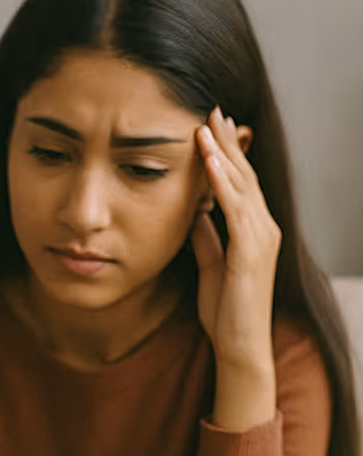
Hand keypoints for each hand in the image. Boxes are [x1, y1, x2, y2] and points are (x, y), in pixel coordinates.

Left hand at [192, 107, 279, 429]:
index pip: (239, 183)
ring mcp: (260, 237)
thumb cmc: (225, 311)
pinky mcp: (252, 251)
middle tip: (211, 111)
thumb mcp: (211, 265)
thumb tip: (194, 212)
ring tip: (207, 126)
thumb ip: (205, 237)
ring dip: (223, 154)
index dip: (226, 154)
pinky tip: (210, 164)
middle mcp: (262, 228)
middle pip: (244, 175)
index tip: (209, 128)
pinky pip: (237, 210)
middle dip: (227, 142)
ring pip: (242, 186)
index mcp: (252, 230)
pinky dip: (223, 184)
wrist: (238, 344)